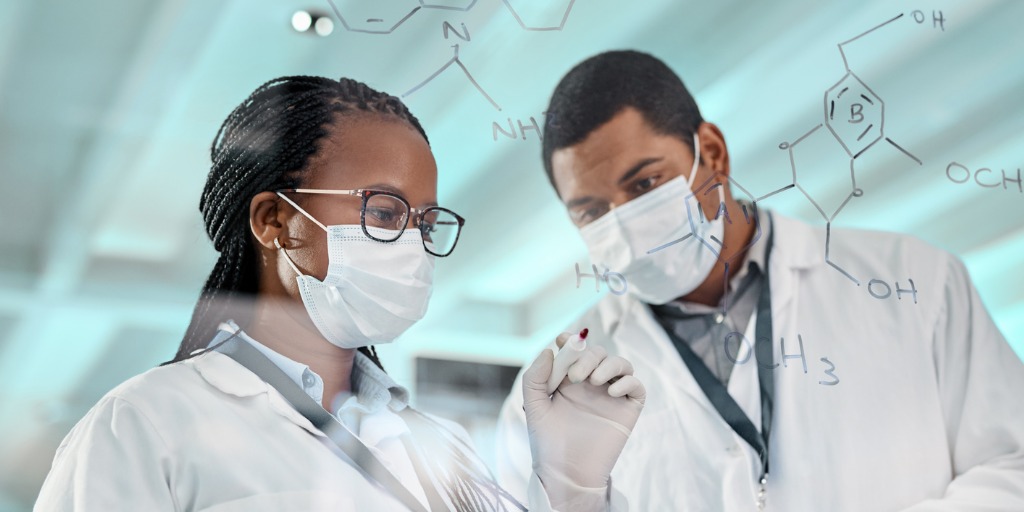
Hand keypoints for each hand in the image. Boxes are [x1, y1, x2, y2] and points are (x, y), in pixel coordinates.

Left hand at [522, 332, 645, 498]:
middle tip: (576, 376)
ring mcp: (611, 396)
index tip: (562, 339)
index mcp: (569, 382)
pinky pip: (636, 387)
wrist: (566, 473)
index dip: (571, 340)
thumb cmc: (548, 443)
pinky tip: (612, 391)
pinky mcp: (627, 411)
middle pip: (598, 354)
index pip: (576, 351)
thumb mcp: (535, 407)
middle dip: (587, 356)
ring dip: (608, 364)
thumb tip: (548, 351)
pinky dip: (627, 382)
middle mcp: (592, 385)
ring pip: (621, 364)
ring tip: (593, 380)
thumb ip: (535, 378)